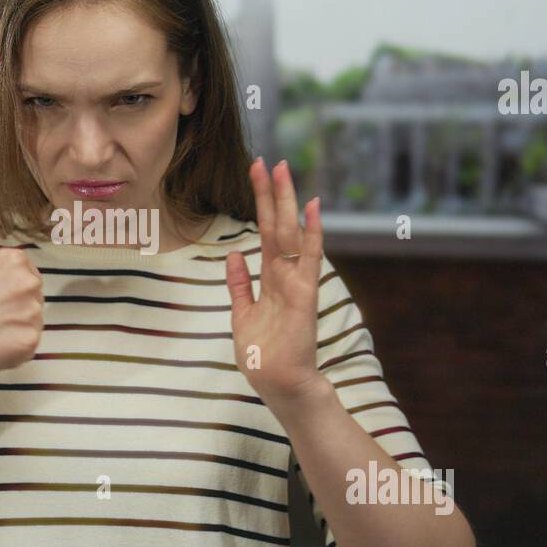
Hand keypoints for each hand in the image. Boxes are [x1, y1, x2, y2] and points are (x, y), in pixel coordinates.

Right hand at [0, 247, 43, 385]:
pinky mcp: (31, 337)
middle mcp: (28, 281)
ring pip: (34, 322)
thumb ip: (3, 272)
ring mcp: (32, 310)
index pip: (29, 274)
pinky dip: (17, 349)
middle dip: (20, 308)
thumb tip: (20, 277)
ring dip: (19, 329)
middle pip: (36, 297)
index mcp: (14, 260)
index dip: (14, 291)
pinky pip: (30, 344)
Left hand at [225, 158, 328, 412]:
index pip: (264, 233)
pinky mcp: (304, 295)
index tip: (256, 175)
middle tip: (267, 161)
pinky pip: (308, 258)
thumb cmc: (264, 355)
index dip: (260, 204)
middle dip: (271, 194)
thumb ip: (239, 285)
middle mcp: (285, 275)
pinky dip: (311, 232)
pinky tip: (313, 207)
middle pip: (277, 226)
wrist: (281, 385)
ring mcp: (296, 282)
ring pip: (289, 233)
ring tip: (282, 170)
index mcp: (270, 279)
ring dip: (286, 202)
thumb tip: (233, 255)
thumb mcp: (242, 315)